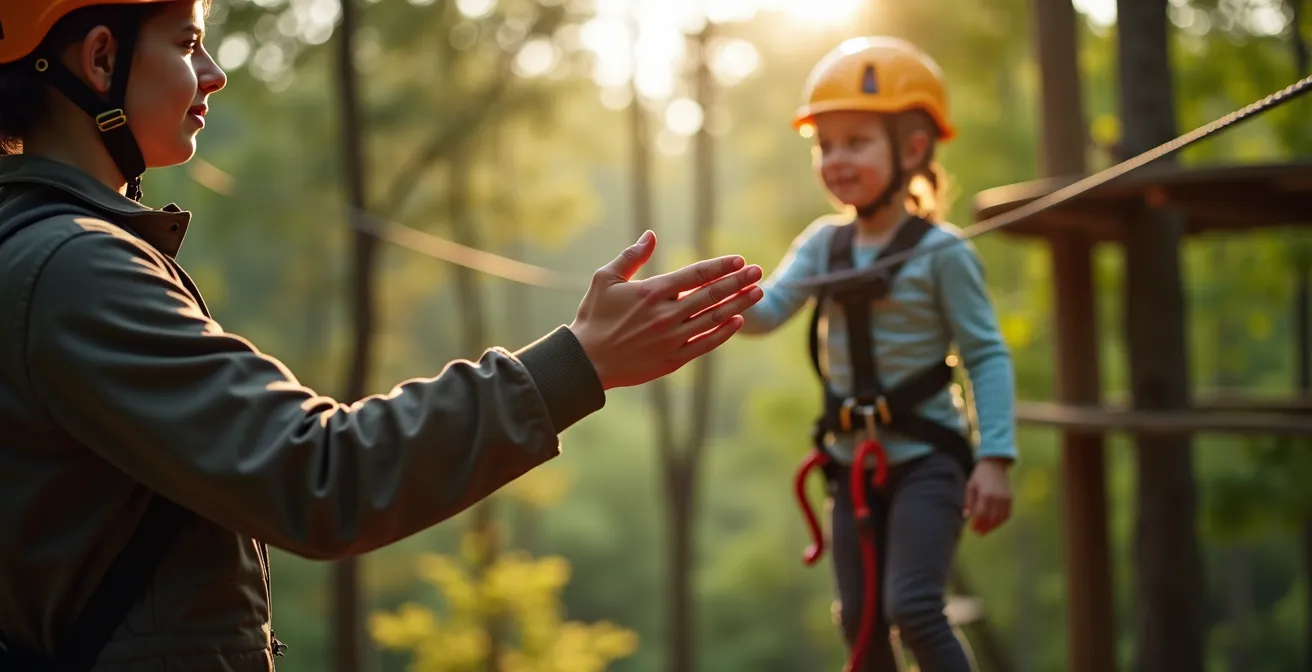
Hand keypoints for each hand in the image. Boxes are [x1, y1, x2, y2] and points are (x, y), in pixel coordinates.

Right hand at [569, 230, 762, 389]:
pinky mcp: (673, 359)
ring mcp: (672, 338)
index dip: (721, 266)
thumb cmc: (594, 317)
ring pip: (714, 318)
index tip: (739, 260)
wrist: (587, 360)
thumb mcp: (606, 278)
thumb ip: (632, 256)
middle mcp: (667, 314)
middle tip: (758, 272)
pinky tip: (739, 321)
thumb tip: (650, 235)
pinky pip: (706, 344)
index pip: (696, 274)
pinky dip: (724, 332)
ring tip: (758, 293)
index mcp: (653, 291)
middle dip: (738, 281)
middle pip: (712, 294)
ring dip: (739, 304)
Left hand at [963, 458, 1012, 535]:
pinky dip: (1001, 521)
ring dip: (993, 527)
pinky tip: (994, 524)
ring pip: (1000, 518)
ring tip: (985, 531)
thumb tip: (966, 516)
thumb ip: (969, 502)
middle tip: (978, 533)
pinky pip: (1007, 514)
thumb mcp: (970, 486)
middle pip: (991, 518)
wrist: (995, 465)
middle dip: (984, 527)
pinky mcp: (1010, 499)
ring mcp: (1005, 498)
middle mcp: (997, 497)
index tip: (972, 529)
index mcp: (985, 494)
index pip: (981, 514)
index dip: (977, 523)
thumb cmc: (979, 476)